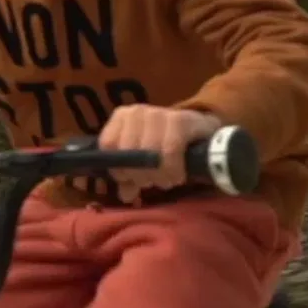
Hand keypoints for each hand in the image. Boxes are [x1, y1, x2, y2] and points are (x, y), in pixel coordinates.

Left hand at [98, 105, 221, 203]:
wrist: (200, 131)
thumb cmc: (164, 145)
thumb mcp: (143, 161)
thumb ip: (129, 177)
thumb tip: (125, 195)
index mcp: (121, 117)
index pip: (108, 145)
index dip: (118, 169)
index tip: (131, 180)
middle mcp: (136, 111)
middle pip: (128, 151)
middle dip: (141, 175)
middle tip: (153, 182)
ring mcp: (158, 112)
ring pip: (149, 152)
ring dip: (159, 175)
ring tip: (166, 180)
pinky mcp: (180, 119)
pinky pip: (170, 150)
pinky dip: (173, 170)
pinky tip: (177, 176)